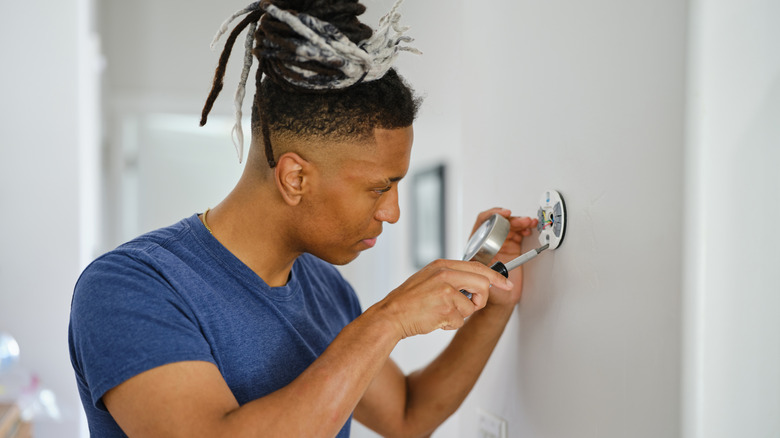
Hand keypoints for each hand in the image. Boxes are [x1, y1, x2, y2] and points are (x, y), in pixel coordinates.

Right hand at [376, 259, 513, 338]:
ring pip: (471, 306)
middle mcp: (445, 275)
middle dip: (480, 300)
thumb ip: (452, 277)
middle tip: (470, 305)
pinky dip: (450, 324)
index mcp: (442, 265)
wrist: (391, 315)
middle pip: (483, 284)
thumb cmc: (409, 300)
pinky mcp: (445, 308)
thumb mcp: (429, 278)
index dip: (496, 276)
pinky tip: (435, 319)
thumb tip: (477, 283)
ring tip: (440, 312)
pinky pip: (460, 321)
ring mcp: (446, 291)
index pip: (478, 266)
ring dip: (459, 315)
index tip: (507, 284)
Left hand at [469, 208, 538, 307]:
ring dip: (520, 223)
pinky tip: (529, 230)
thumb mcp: (487, 281)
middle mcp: (488, 243)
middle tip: (523, 222)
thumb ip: (492, 274)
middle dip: (512, 219)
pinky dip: (524, 229)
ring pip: (509, 227)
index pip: (482, 223)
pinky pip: (517, 234)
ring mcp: (500, 245)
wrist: (500, 300)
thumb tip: (500, 268)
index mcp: (478, 246)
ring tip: (529, 224)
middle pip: (499, 223)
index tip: (504, 214)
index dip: (493, 215)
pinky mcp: (510, 248)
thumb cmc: (489, 292)